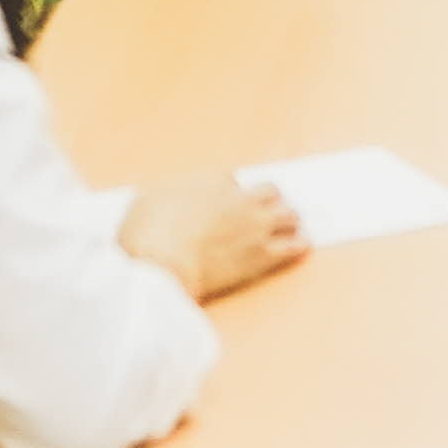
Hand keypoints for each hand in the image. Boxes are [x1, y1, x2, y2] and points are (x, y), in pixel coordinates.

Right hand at [117, 170, 307, 301]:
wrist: (162, 266)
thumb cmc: (147, 234)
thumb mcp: (146, 202)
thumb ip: (164, 198)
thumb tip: (168, 201)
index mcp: (211, 182)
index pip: (231, 181)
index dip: (229, 194)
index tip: (226, 203)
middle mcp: (239, 199)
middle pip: (269, 191)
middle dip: (269, 199)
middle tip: (268, 210)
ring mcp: (255, 226)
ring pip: (288, 214)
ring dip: (288, 219)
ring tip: (291, 226)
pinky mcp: (262, 256)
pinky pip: (293, 246)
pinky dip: (299, 245)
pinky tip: (302, 245)